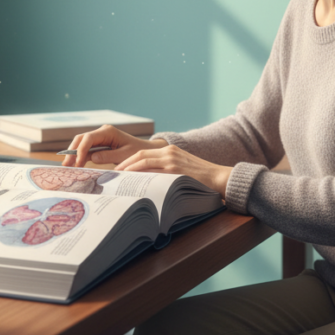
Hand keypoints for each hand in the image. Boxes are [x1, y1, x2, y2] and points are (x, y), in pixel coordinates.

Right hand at [61, 125, 166, 167]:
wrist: (145, 150)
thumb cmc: (138, 151)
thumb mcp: (125, 154)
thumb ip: (109, 156)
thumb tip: (92, 158)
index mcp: (108, 131)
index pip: (89, 138)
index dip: (81, 150)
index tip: (78, 163)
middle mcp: (101, 132)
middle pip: (81, 139)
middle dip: (72, 151)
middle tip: (66, 165)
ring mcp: (99, 138)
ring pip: (81, 143)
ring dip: (73, 154)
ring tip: (67, 167)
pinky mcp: (99, 145)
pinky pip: (86, 149)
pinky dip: (79, 156)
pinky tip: (74, 165)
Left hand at [114, 144, 231, 195]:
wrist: (221, 178)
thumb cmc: (202, 178)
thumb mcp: (182, 168)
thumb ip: (166, 171)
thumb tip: (149, 182)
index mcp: (170, 150)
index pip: (143, 153)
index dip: (129, 160)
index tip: (119, 169)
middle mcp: (169, 152)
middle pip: (139, 155)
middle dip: (125, 164)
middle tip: (114, 174)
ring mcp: (172, 160)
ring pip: (143, 161)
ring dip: (129, 169)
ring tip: (119, 179)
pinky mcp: (175, 170)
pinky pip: (153, 172)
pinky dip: (142, 176)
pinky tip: (134, 183)